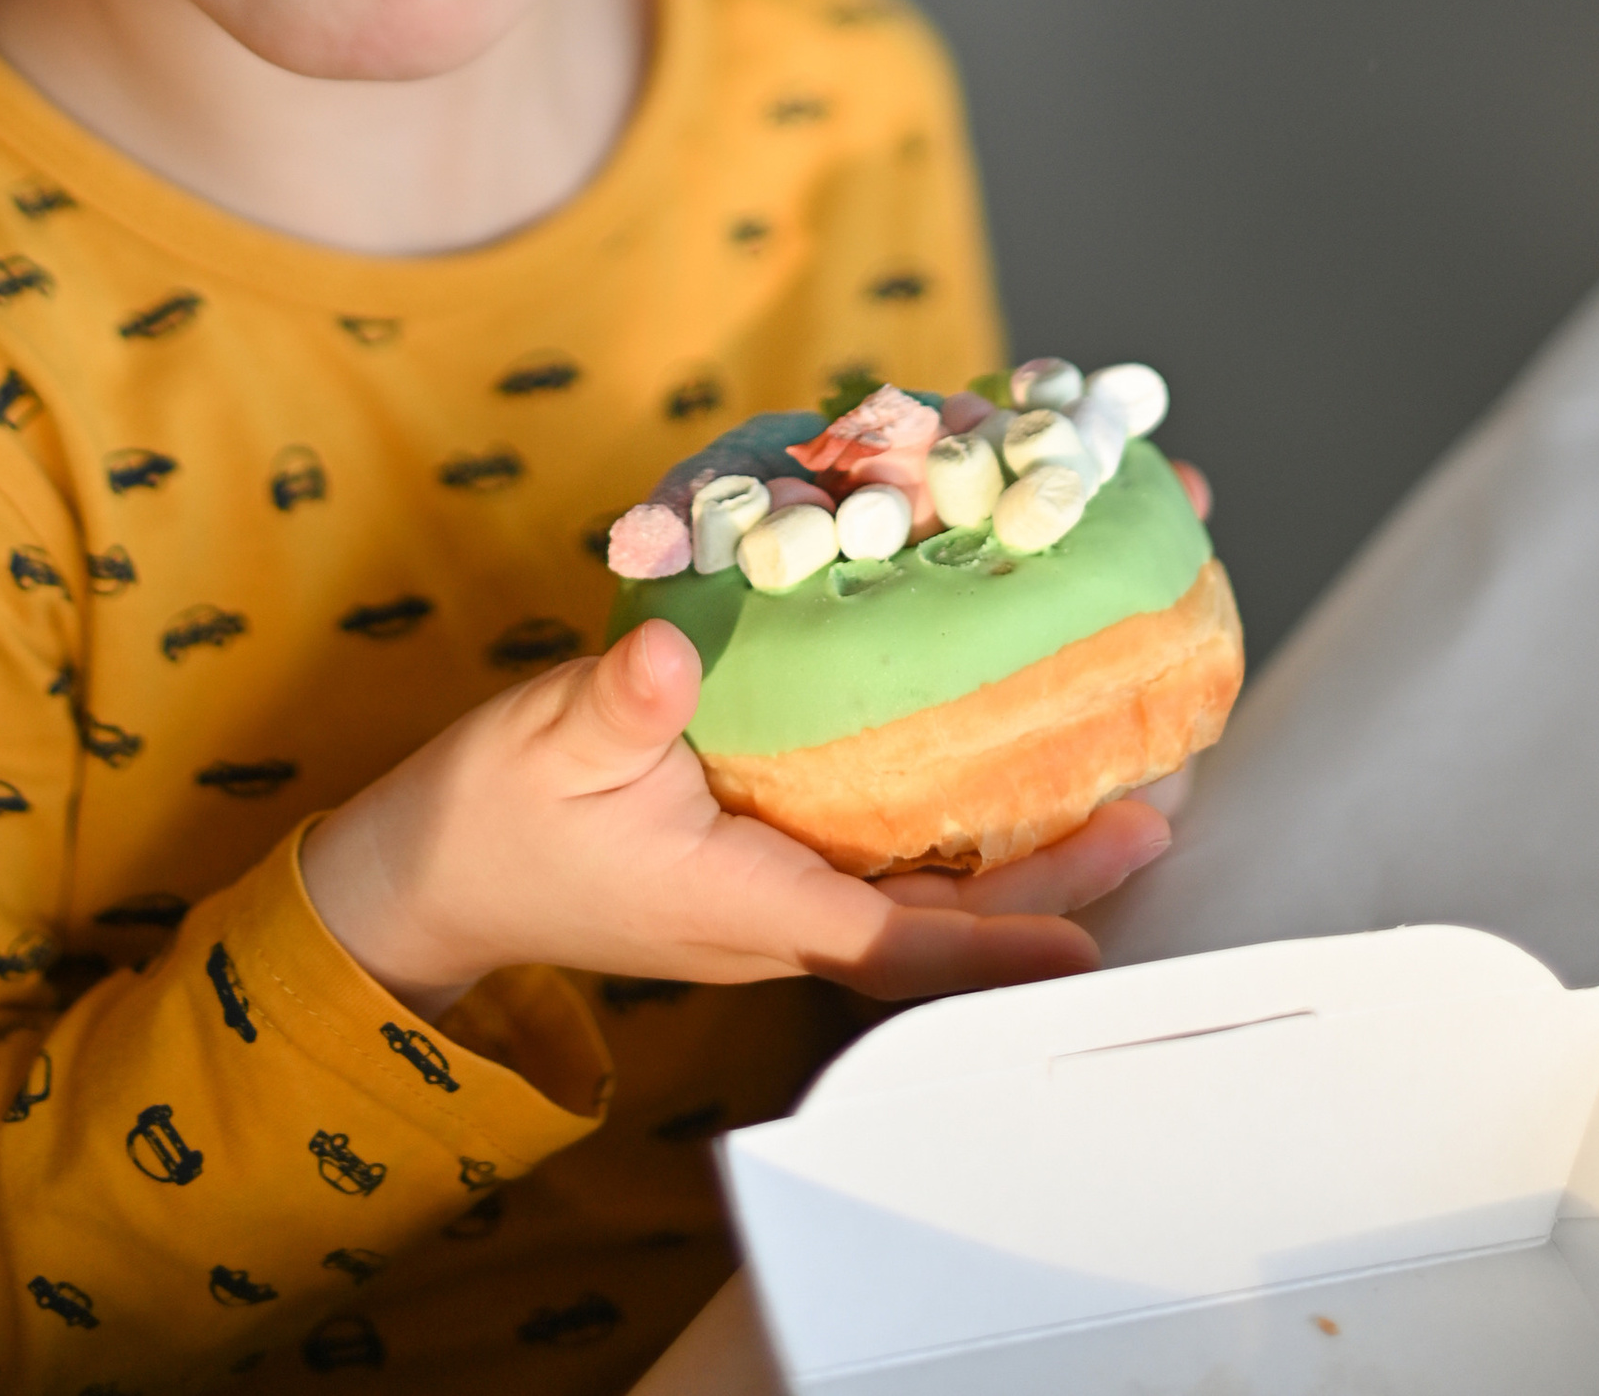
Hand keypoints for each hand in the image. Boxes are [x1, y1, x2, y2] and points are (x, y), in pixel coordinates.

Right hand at [300, 619, 1169, 1019]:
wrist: (436, 876)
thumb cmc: (492, 820)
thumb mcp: (544, 746)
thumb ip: (613, 706)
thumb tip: (669, 656)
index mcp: (746, 902)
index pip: (893, 942)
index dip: (995, 941)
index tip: (1092, 936)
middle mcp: (788, 908)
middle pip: (950, 911)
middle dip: (1059, 867)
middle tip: (1161, 802)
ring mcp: (785, 884)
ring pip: (933, 874)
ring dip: (1029, 828)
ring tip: (1127, 761)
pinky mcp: (774, 848)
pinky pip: (890, 836)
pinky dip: (959, 792)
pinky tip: (1004, 732)